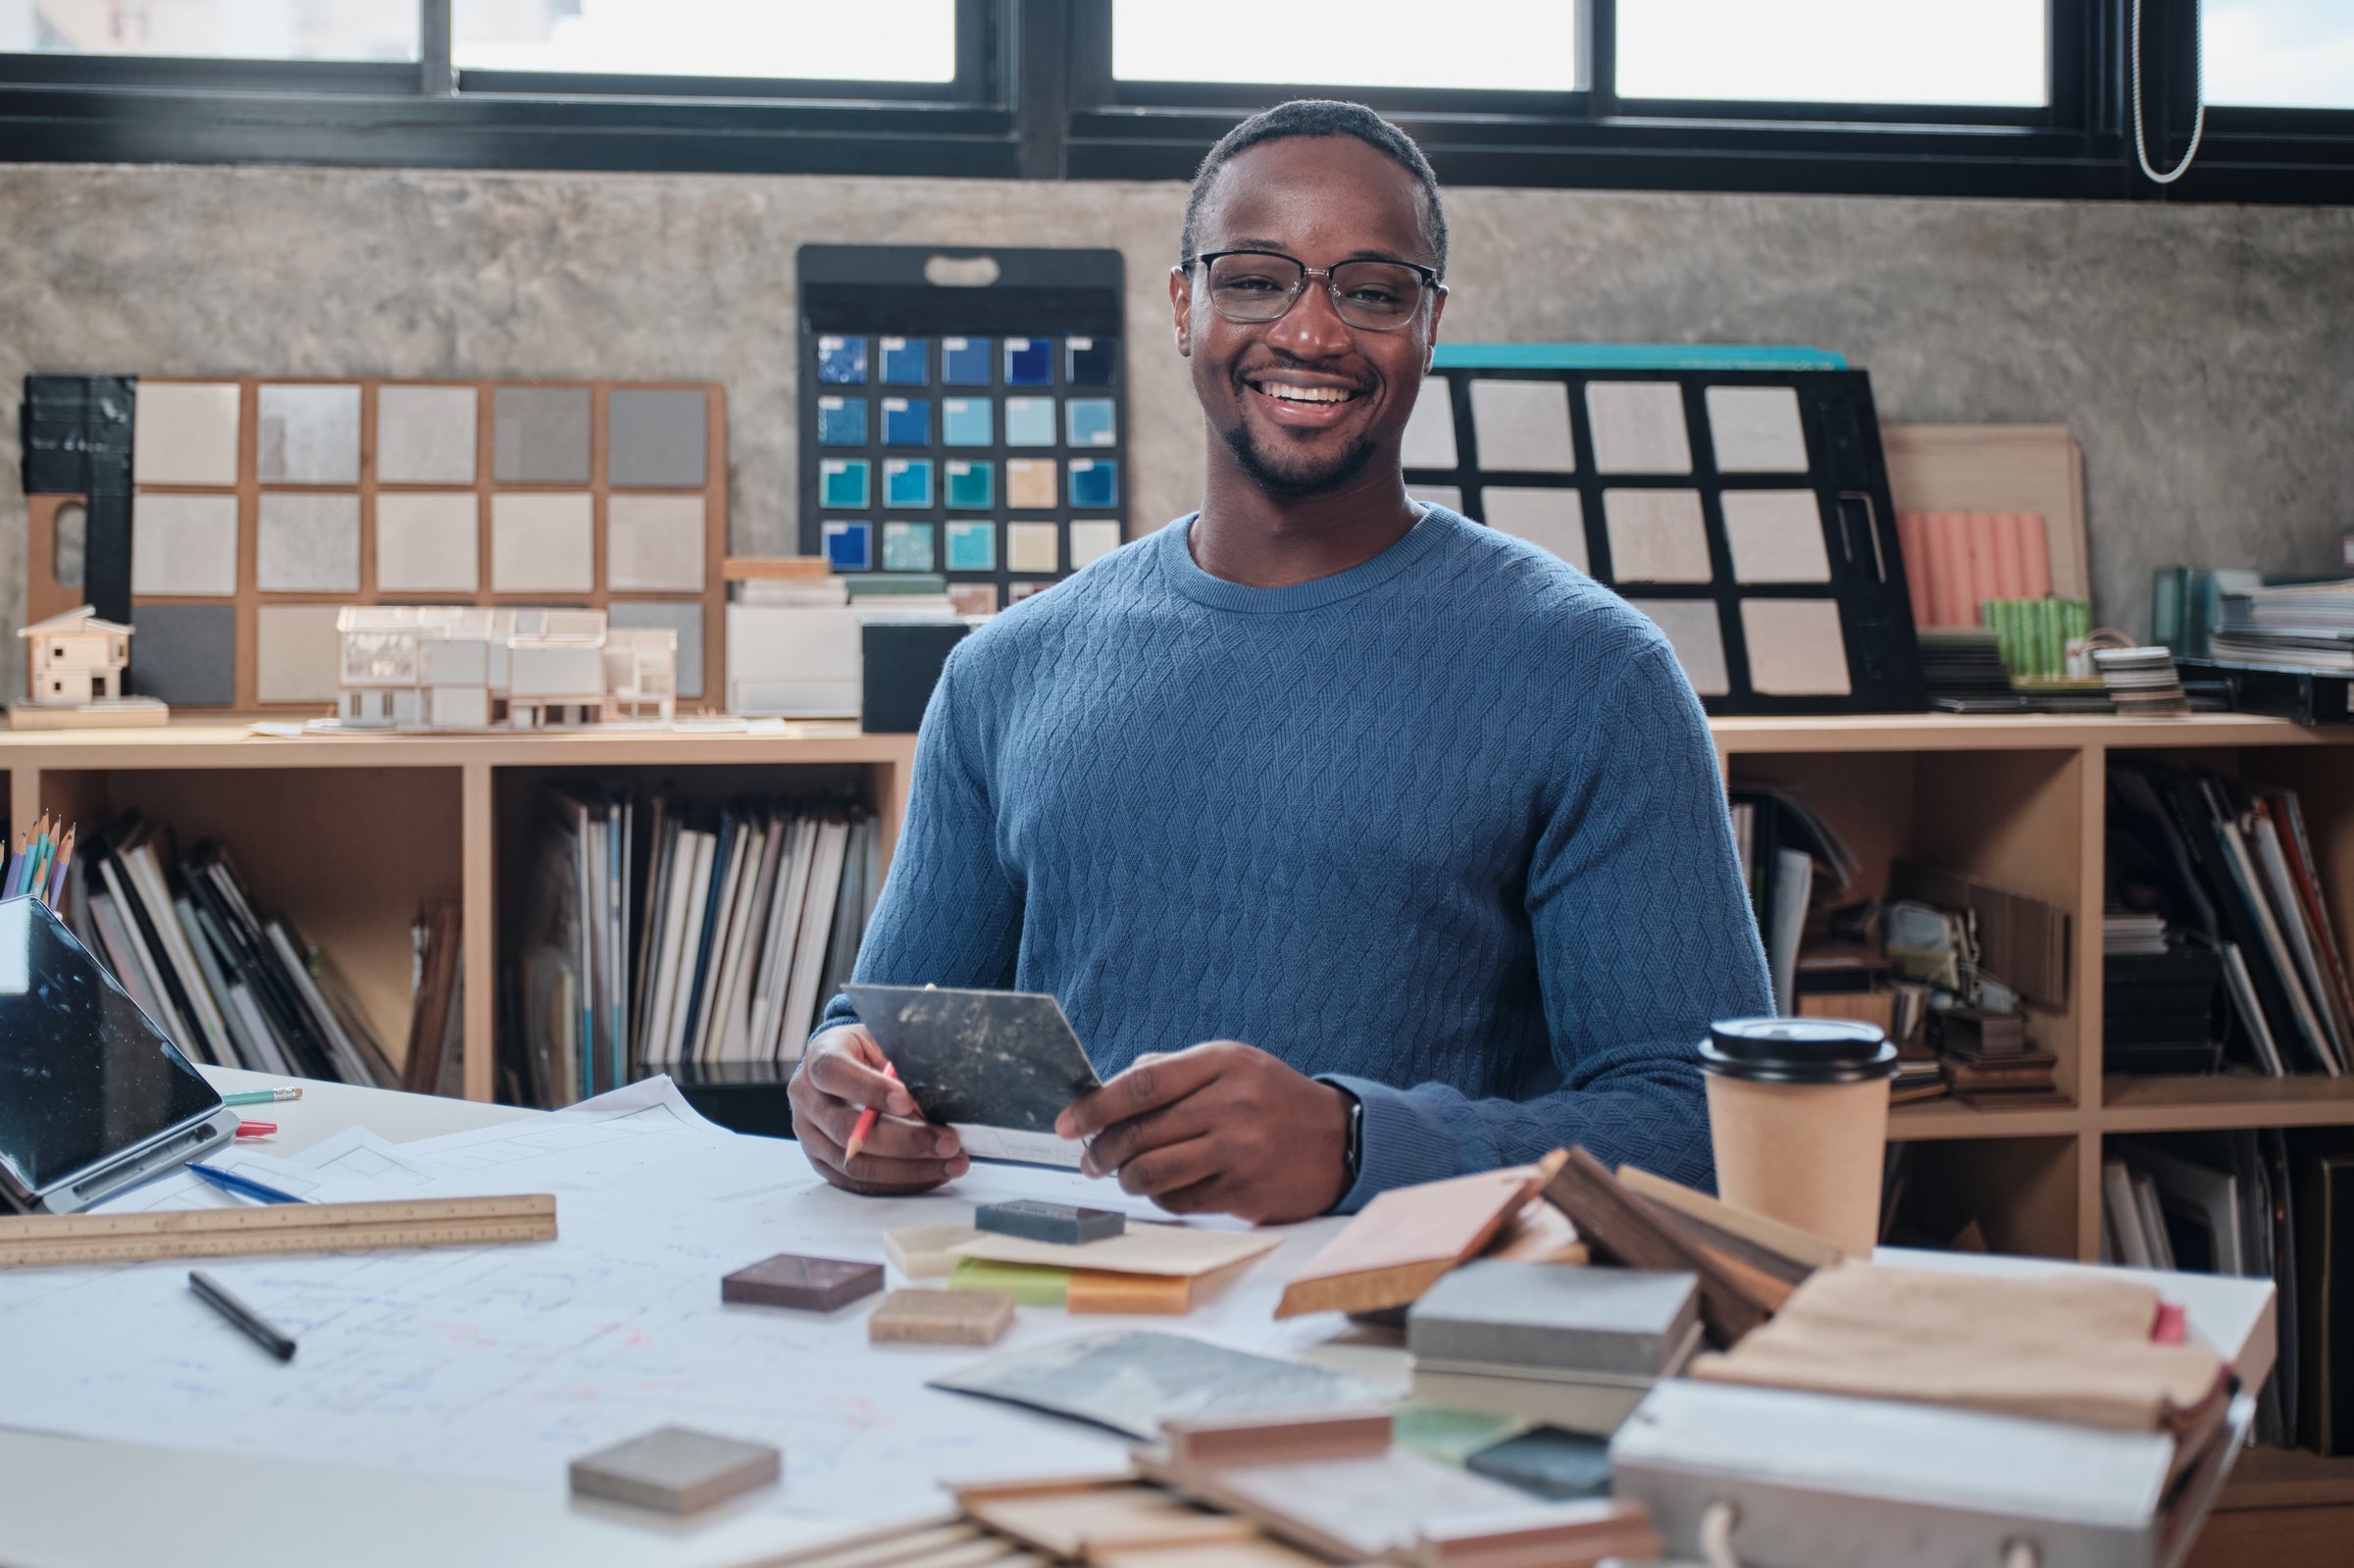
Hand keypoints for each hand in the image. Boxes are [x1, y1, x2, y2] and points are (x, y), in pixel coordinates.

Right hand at [789, 1024, 969, 1194]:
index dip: (869, 1089)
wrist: (847, 1063)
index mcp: (820, 1056)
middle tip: (948, 1143)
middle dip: (904, 1140)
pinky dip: (898, 1182)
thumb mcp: (885, 1041)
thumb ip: (901, 1069)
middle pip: (846, 1128)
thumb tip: (935, 1105)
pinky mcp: (822, 1161)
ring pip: (854, 1163)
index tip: (906, 1100)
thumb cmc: (871, 1052)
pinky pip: (858, 1183)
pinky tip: (930, 1174)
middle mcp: (807, 1097)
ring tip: (950, 1164)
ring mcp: (810, 1134)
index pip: (834, 1073)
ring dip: (908, 1169)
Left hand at [1055, 1041, 1351, 1223]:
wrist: (1339, 1140)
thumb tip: (1108, 1090)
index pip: (1142, 1085)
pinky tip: (1166, 1188)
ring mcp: (1239, 1151)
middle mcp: (1231, 1104)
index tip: (1066, 1123)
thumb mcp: (1232, 1064)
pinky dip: (1161, 1197)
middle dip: (1102, 1150)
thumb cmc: (1272, 1099)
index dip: (1095, 1106)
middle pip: (1140, 1132)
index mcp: (1222, 1063)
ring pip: (1152, 1172)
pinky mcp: (1244, 1192)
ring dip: (1126, 1179)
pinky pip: (1180, 1200)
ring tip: (1124, 1176)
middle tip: (1090, 1159)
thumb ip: (1173, 1071)